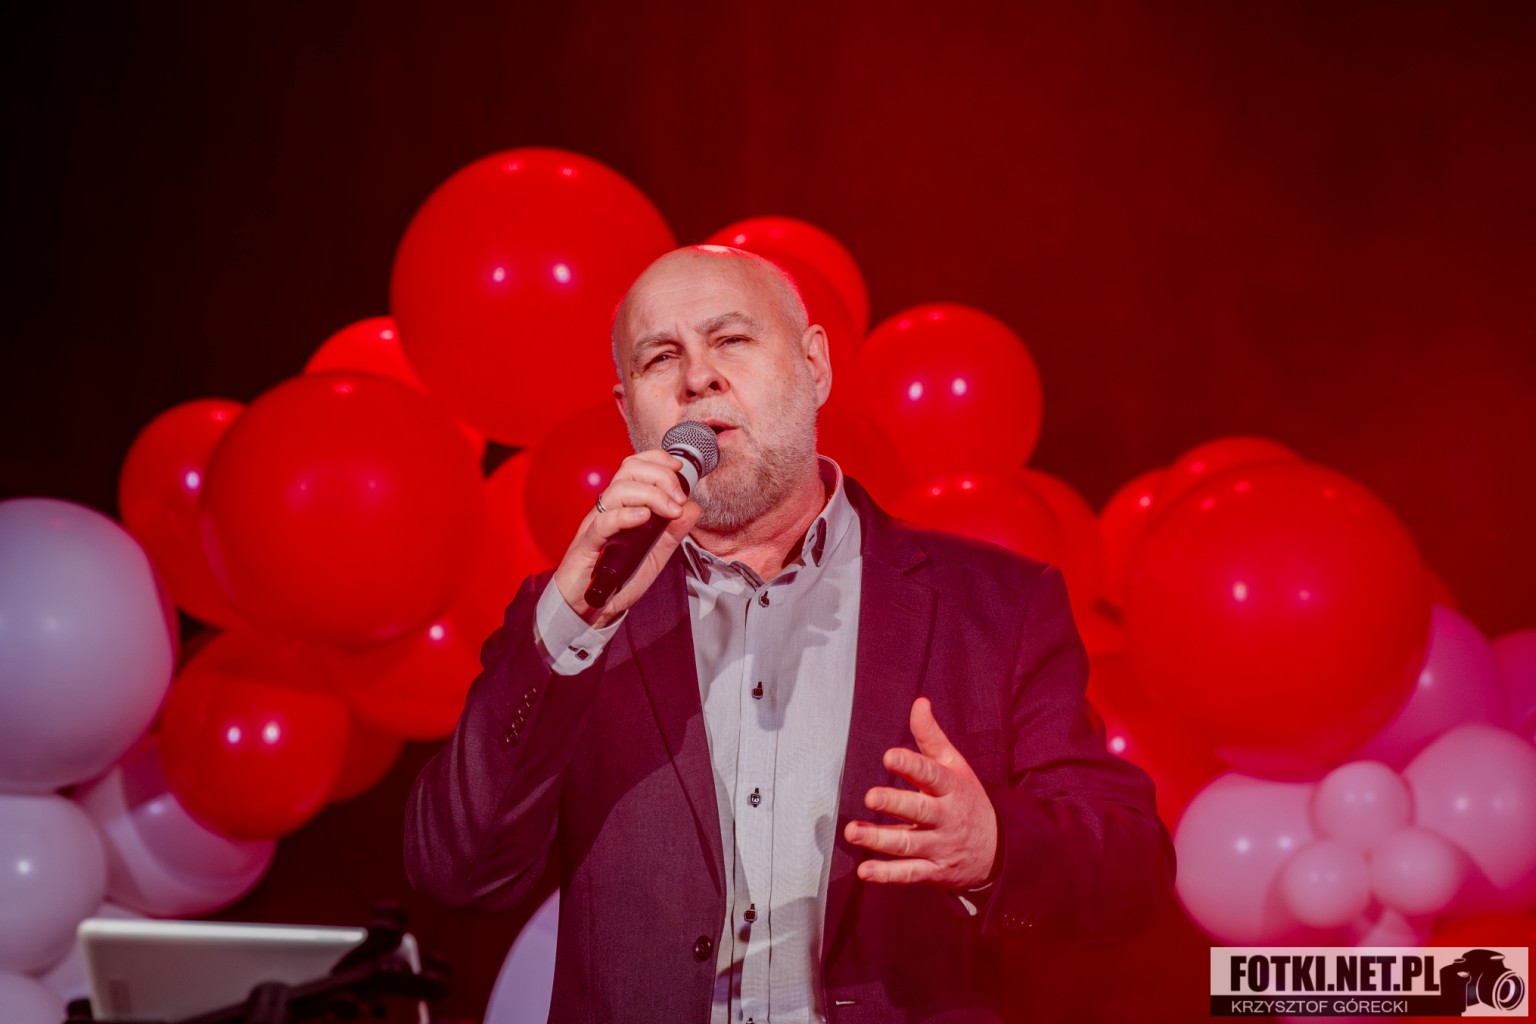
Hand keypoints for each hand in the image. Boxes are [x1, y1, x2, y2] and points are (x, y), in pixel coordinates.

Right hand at [550, 449, 700, 627]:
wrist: (592, 609)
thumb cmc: (619, 578)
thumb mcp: (656, 554)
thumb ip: (674, 531)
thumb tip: (693, 508)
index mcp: (622, 505)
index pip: (634, 467)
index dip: (657, 459)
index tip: (679, 468)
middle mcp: (607, 509)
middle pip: (628, 471)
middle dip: (660, 476)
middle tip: (678, 498)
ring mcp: (595, 525)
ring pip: (618, 491)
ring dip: (650, 495)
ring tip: (669, 510)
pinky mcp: (587, 545)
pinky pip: (603, 523)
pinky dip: (626, 515)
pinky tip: (644, 517)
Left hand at [844, 697, 999, 889]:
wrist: (998, 850)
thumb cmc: (966, 799)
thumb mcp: (955, 766)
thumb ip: (931, 737)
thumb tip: (919, 703)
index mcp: (951, 787)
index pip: (931, 775)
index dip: (911, 765)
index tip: (890, 757)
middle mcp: (946, 817)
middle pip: (920, 810)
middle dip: (895, 804)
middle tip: (871, 797)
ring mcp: (940, 846)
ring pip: (909, 844)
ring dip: (879, 840)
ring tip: (853, 832)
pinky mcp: (934, 871)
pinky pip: (910, 874)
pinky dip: (887, 875)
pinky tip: (865, 871)